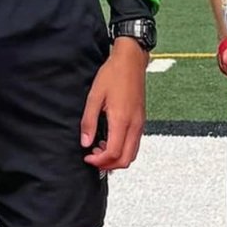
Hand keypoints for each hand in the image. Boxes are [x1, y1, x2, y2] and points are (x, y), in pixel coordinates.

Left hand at [81, 40, 148, 169]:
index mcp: (122, 120)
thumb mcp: (94, 97)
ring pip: (132, 153)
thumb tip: (85, 142)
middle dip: (109, 165)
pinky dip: (123, 149)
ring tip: (100, 149)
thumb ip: (89, 122)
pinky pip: (135, 143)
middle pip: (127, 159)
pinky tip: (110, 140)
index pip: (114, 153)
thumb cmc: (113, 74)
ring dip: (117, 157)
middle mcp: (135, 125)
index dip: (99, 161)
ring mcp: (140, 123)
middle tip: (94, 158)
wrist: (131, 61)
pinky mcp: (141, 120)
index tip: (87, 156)